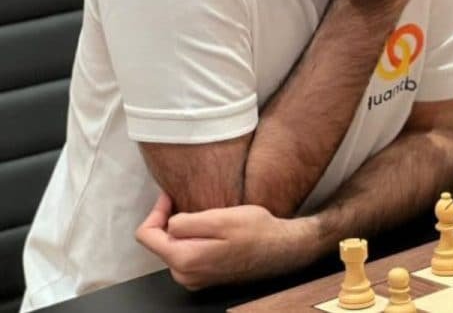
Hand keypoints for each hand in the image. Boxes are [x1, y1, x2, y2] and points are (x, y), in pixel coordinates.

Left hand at [135, 192, 317, 289]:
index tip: (170, 196)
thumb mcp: (221, 218)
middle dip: (169, 221)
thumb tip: (168, 223)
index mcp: (184, 260)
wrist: (283, 250)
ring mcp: (194, 279)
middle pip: (159, 243)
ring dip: (183, 231)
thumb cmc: (257, 231)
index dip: (156, 211)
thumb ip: (187, 222)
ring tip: (205, 217)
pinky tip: (212, 231)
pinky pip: (187, 255)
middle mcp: (184, 275)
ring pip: (174, 249)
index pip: (146, 236)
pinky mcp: (205, 277)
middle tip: (187, 202)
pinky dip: (193, 241)